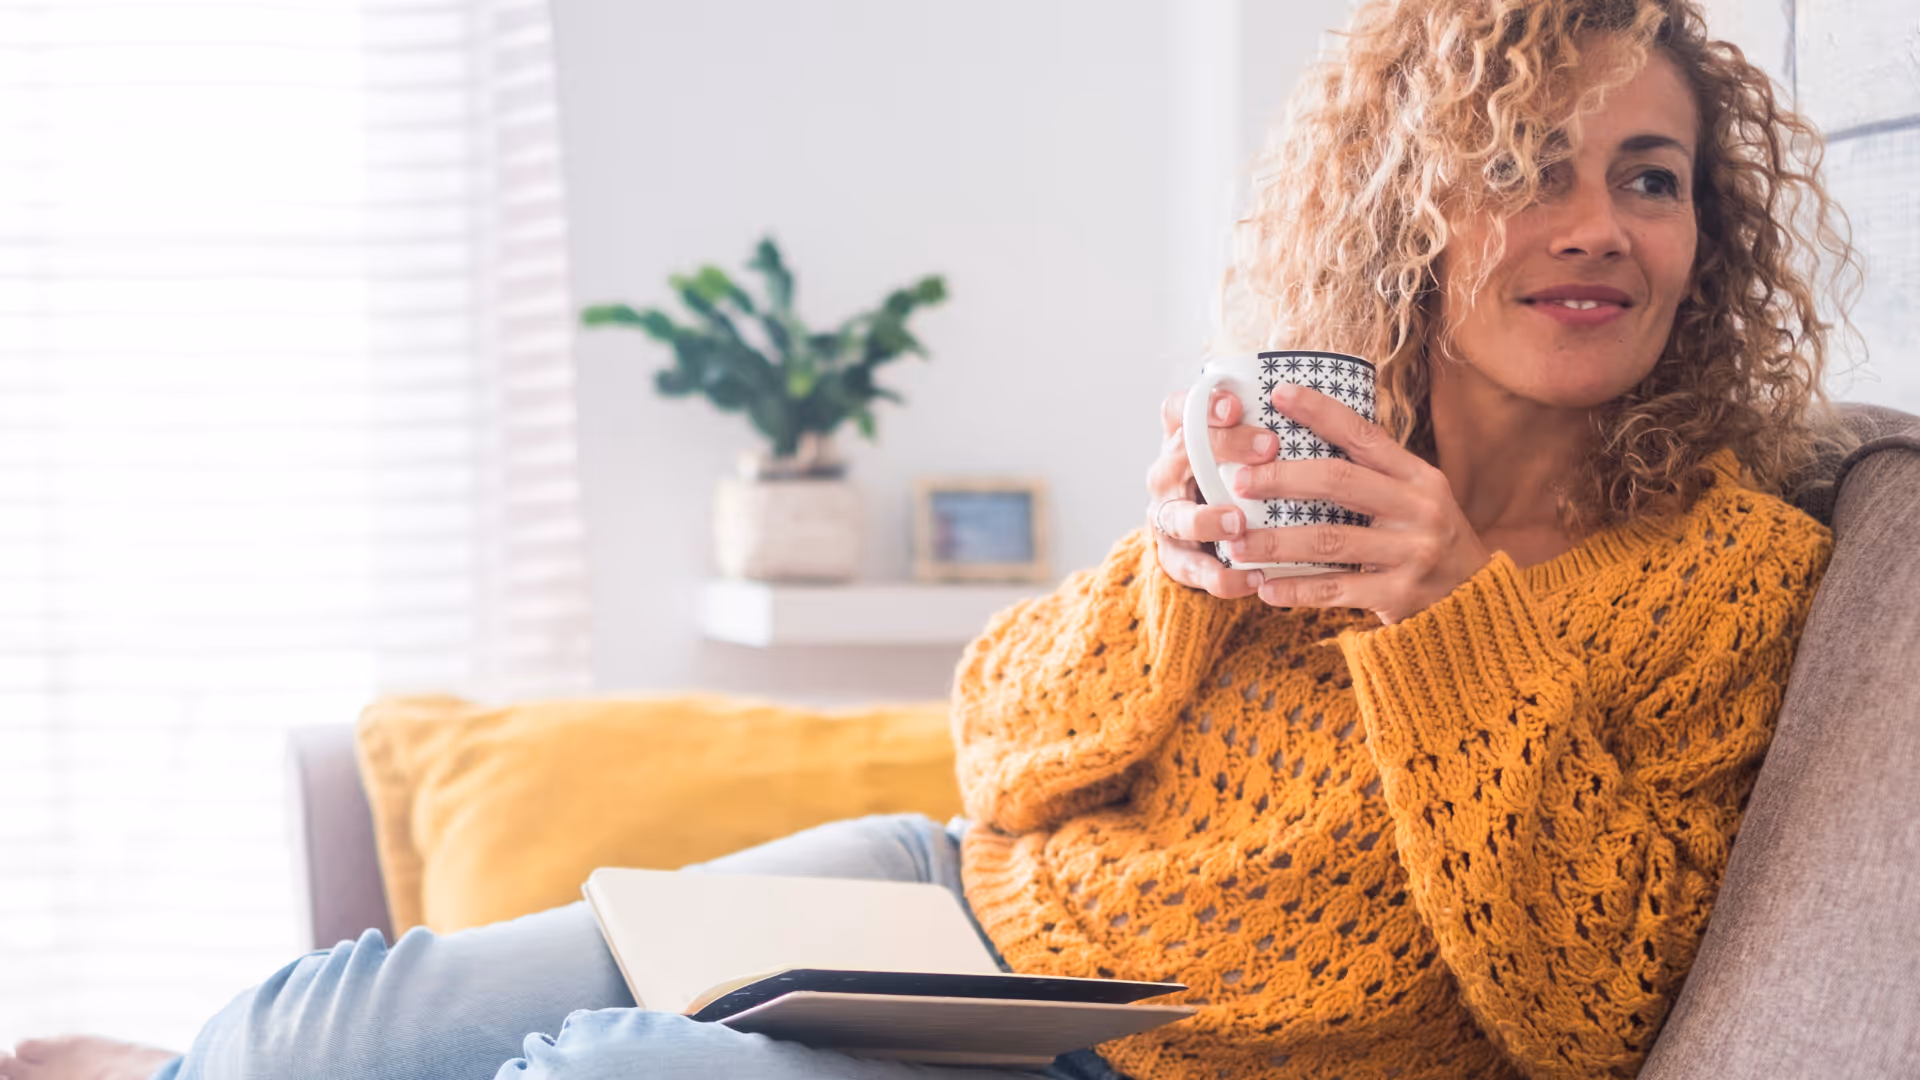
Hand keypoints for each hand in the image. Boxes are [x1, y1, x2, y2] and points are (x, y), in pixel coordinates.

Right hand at [1145, 388, 1278, 598]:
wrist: (1207, 540)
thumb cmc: (1238, 482)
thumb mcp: (1245, 454)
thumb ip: (1266, 433)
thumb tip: (1324, 409)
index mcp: (1181, 441)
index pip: (1178, 410)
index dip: (1202, 405)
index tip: (1236, 404)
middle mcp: (1167, 475)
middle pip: (1181, 453)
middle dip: (1222, 448)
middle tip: (1268, 447)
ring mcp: (1167, 518)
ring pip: (1177, 516)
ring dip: (1207, 519)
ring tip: (1239, 523)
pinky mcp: (1175, 559)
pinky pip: (1193, 570)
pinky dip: (1222, 577)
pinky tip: (1255, 578)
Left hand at [1221, 382, 1491, 624]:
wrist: (1476, 598)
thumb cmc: (1426, 538)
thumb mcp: (1414, 497)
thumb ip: (1372, 473)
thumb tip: (1304, 437)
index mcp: (1418, 477)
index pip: (1364, 435)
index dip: (1320, 411)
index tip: (1279, 393)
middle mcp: (1418, 509)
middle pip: (1339, 482)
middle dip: (1282, 478)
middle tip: (1239, 481)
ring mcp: (1411, 553)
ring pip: (1329, 540)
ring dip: (1276, 543)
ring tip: (1236, 544)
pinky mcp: (1400, 594)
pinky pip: (1336, 590)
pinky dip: (1296, 589)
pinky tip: (1265, 587)